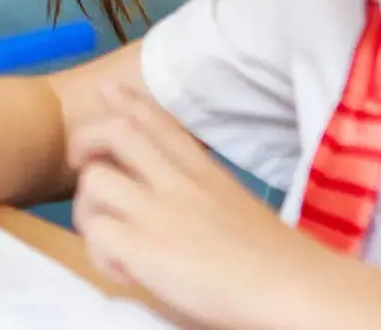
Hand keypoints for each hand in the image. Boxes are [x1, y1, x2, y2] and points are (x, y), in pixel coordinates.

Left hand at [68, 83, 329, 328]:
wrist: (296, 289)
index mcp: (206, 173)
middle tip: (85, 170)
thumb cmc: (278, 262)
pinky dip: (100, 255)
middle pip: (115, 131)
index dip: (129, 103)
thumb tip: (178, 214)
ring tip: (109, 237)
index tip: (108, 92)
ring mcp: (158, 211)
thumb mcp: (240, 209)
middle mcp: (179, 182)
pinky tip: (126, 272)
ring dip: (88, 210)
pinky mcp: (143, 246)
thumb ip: (204, 199)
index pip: (160, 122)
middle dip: (86, 142)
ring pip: (93, 181)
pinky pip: (95, 235)